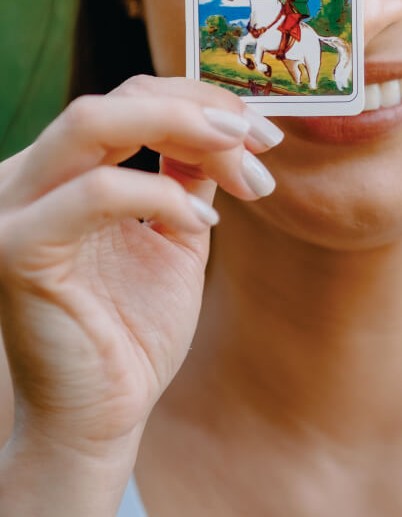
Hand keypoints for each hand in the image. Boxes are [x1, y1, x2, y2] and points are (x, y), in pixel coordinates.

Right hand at [0, 75, 281, 459]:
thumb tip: (229, 127)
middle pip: (117, 99)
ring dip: (182, 129)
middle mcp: (29, 177)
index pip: (130, 100)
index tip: (262, 132)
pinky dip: (159, 194)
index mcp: (63, 170)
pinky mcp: (19, 249)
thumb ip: (190, 176)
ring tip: (242, 163)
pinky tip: (204, 223)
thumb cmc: (135, 328)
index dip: (200, 103)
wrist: (101, 418)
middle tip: (260, 138)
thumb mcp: (177, 234)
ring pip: (93, 122)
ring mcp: (15, 208)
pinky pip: (96, 192)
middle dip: (198, 108)